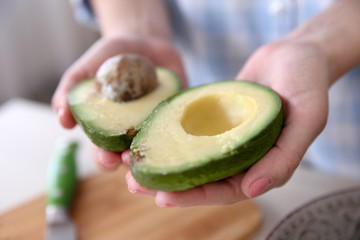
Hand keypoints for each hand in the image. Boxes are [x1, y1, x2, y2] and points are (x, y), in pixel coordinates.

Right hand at [51, 36, 186, 167]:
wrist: (142, 41)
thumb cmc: (109, 59)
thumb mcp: (85, 71)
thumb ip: (71, 92)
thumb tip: (62, 120)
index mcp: (112, 130)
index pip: (105, 153)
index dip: (105, 159)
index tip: (108, 158)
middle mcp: (136, 132)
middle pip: (133, 157)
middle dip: (132, 165)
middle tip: (133, 160)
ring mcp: (158, 123)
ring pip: (157, 147)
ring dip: (154, 154)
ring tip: (151, 151)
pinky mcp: (178, 112)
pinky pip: (182, 125)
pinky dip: (181, 131)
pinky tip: (178, 133)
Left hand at [123, 40, 329, 206]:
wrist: (296, 55)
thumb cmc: (307, 84)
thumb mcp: (308, 118)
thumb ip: (285, 158)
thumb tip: (252, 190)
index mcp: (263, 166)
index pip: (225, 191)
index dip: (194, 196)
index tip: (163, 198)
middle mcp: (241, 156)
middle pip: (201, 177)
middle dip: (168, 183)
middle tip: (134, 184)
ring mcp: (225, 137)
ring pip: (190, 156)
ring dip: (162, 160)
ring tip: (130, 162)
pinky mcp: (214, 119)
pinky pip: (189, 131)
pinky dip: (169, 135)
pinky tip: (147, 135)